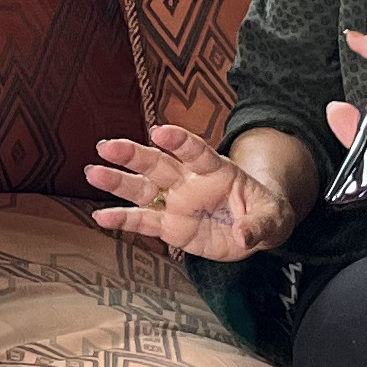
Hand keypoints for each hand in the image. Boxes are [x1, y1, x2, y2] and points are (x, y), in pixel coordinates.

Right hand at [86, 124, 295, 260]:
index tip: (161, 132)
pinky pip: (143, 221)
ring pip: (143, 188)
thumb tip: (242, 235)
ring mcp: (175, 202)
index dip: (180, 142)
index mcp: (216, 170)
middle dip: (134, 155)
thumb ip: (259, 225)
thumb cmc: (264, 212)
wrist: (254, 227)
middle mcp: (189, 182)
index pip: (196, 152)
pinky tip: (100, 217)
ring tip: (93, 171)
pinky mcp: (169, 226)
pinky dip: (122, 220)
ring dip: (118, 180)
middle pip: (158, 164)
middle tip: (108, 146)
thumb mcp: (273, 218)